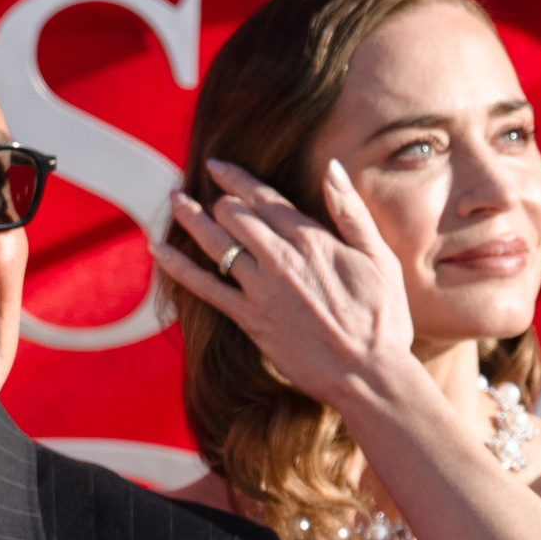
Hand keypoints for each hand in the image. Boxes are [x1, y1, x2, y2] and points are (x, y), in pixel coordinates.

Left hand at [153, 158, 417, 415]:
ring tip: (175, 200)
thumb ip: (350, 211)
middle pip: (236, 216)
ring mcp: (261, 289)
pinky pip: (204, 288)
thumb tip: (332, 167)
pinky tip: (158, 250)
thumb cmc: (382, 317)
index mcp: (312, 239)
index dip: (237, 178)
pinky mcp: (249, 319)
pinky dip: (178, 267)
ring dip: (192, 219)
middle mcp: (281, 258)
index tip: (217, 166)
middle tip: (193, 188)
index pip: (266, 198)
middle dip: (214, 198)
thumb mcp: (379, 256)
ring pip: (217, 244)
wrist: (367, 373)